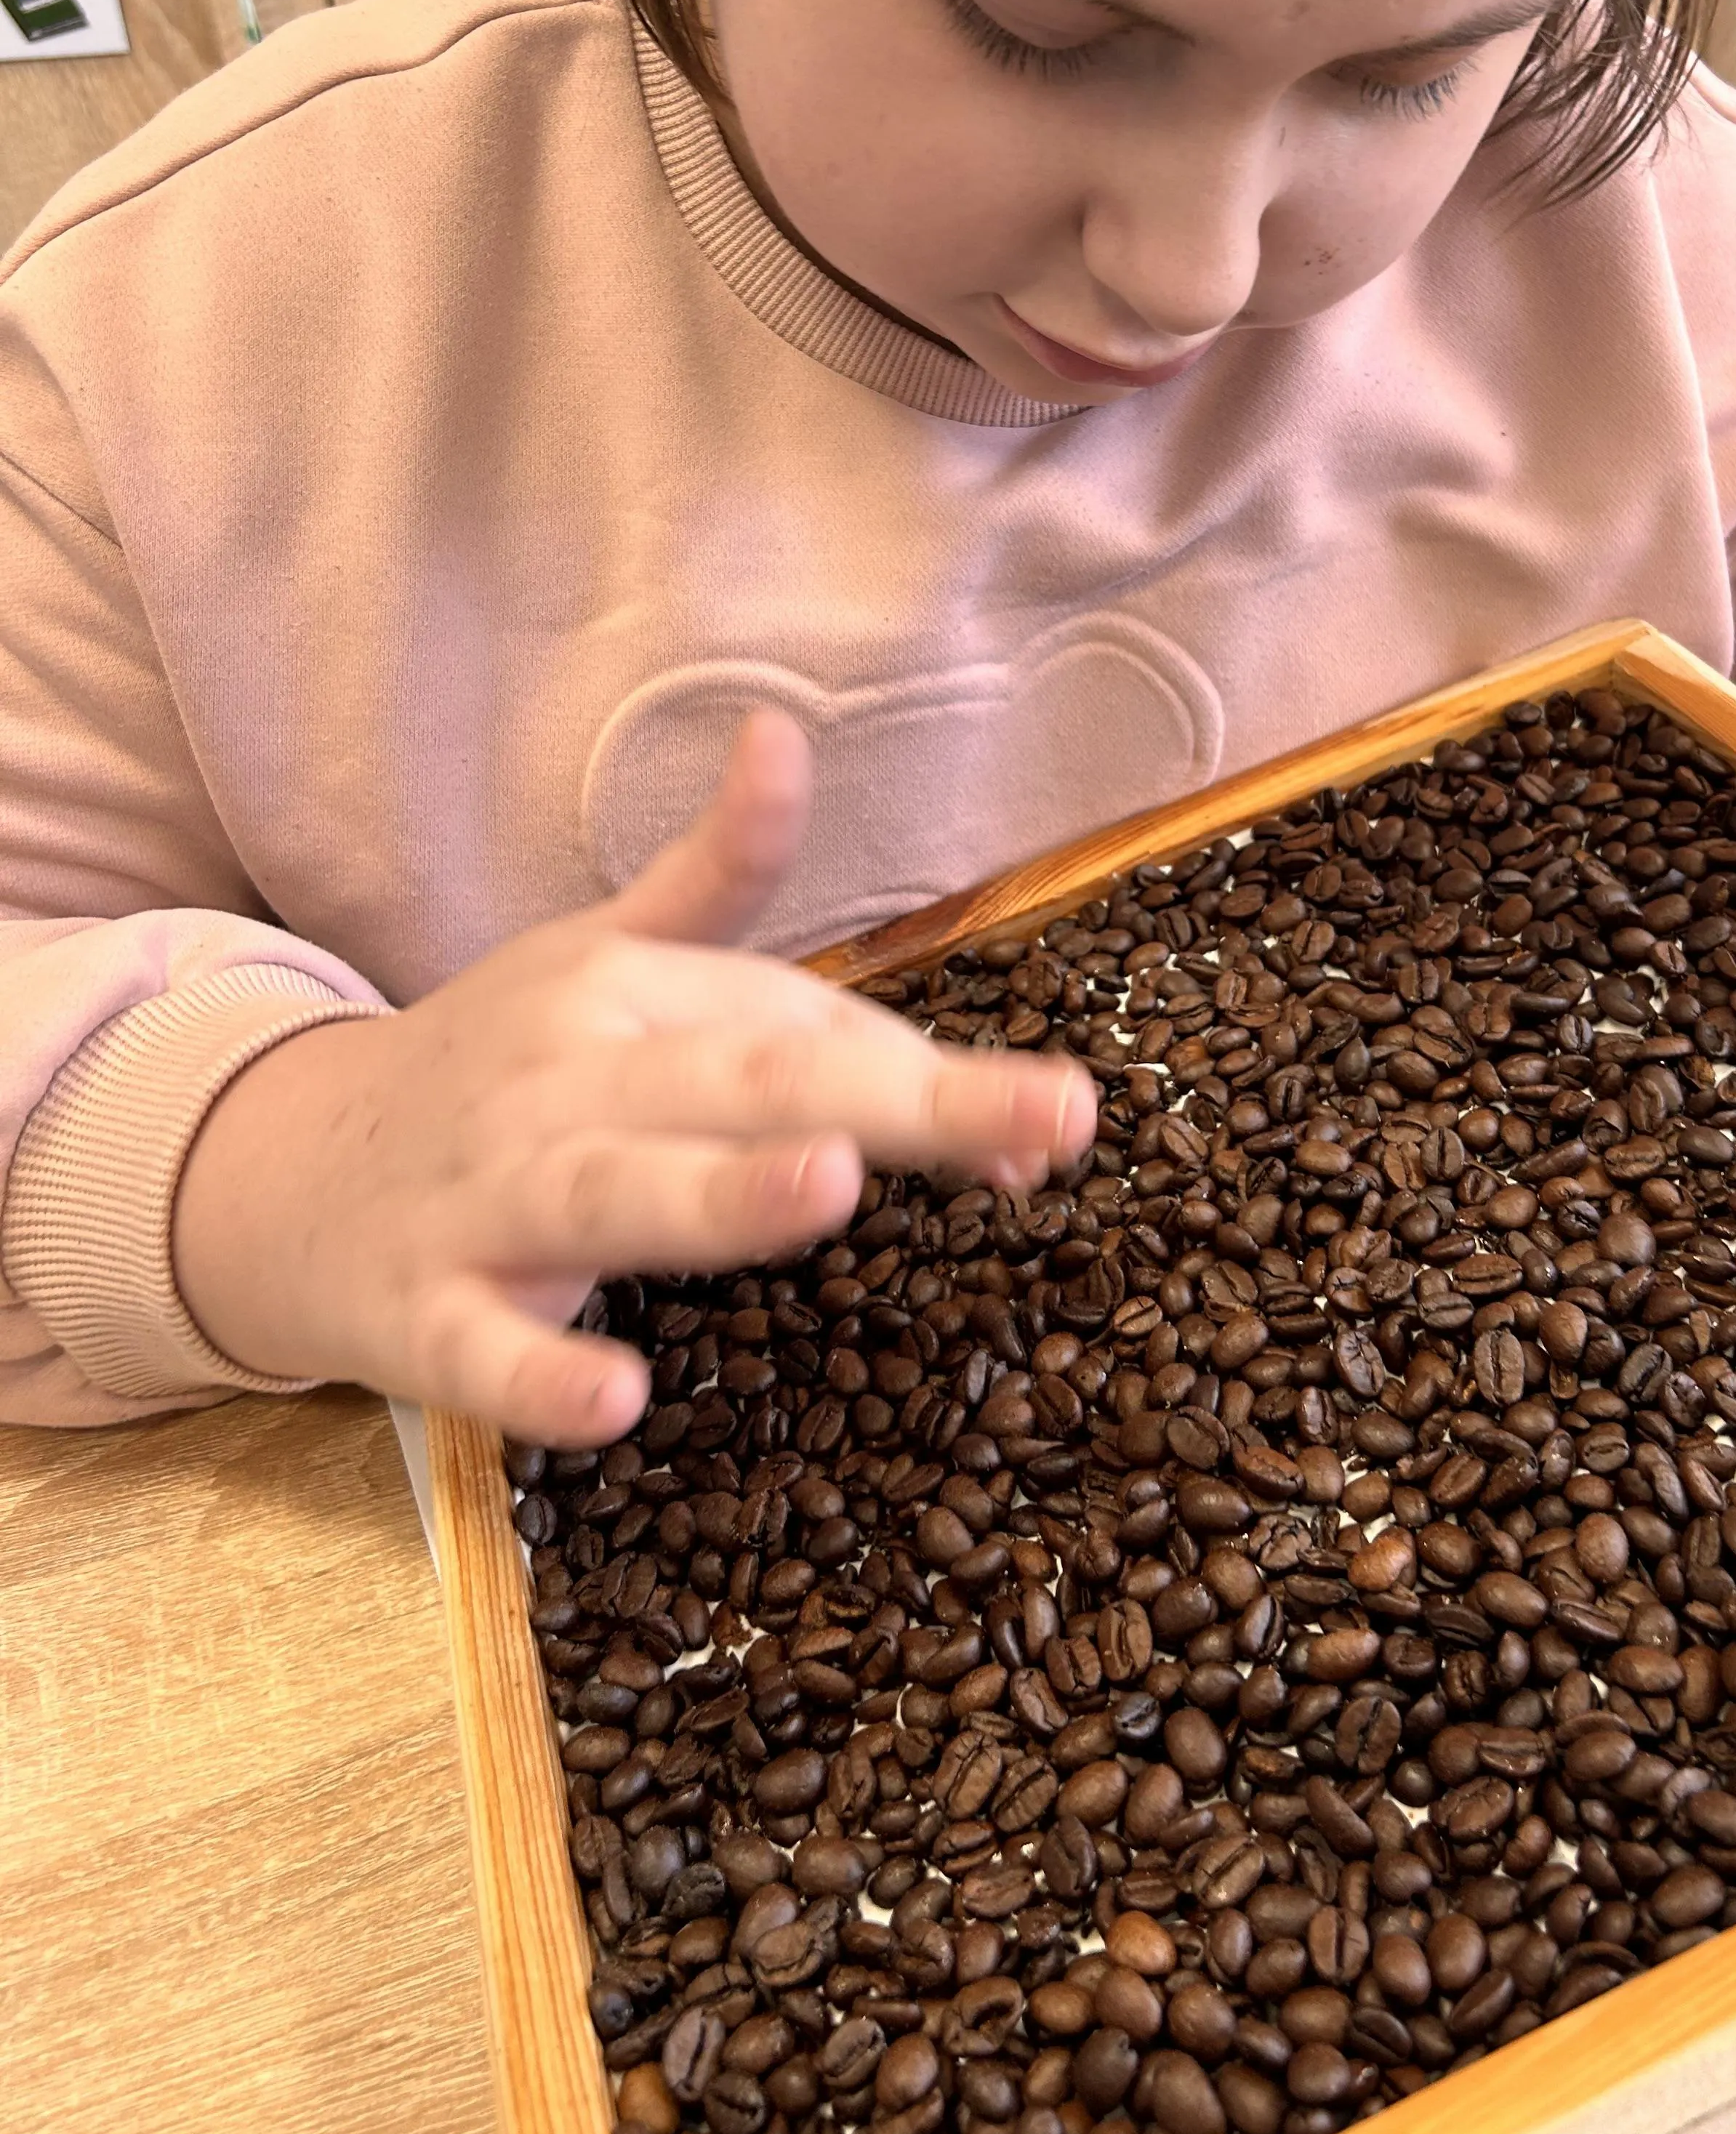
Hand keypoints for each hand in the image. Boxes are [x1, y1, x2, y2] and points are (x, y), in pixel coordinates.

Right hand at [173, 711, 1094, 1444]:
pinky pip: (485, 1354)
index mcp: (625, 992)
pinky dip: (543, 1375)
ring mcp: (488, 1194)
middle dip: (906, 1100)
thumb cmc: (494, 1067)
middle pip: (748, 1085)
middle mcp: (566, 1078)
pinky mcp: (420, 1311)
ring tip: (831, 1184)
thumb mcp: (597, 954)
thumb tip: (789, 736)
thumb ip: (718, 874)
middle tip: (1052, 1114)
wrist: (279, 1173)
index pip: (804, 1030)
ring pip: (619, 1196)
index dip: (931, 1077)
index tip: (1058, 1122)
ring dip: (723, 1193)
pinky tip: (617, 1397)